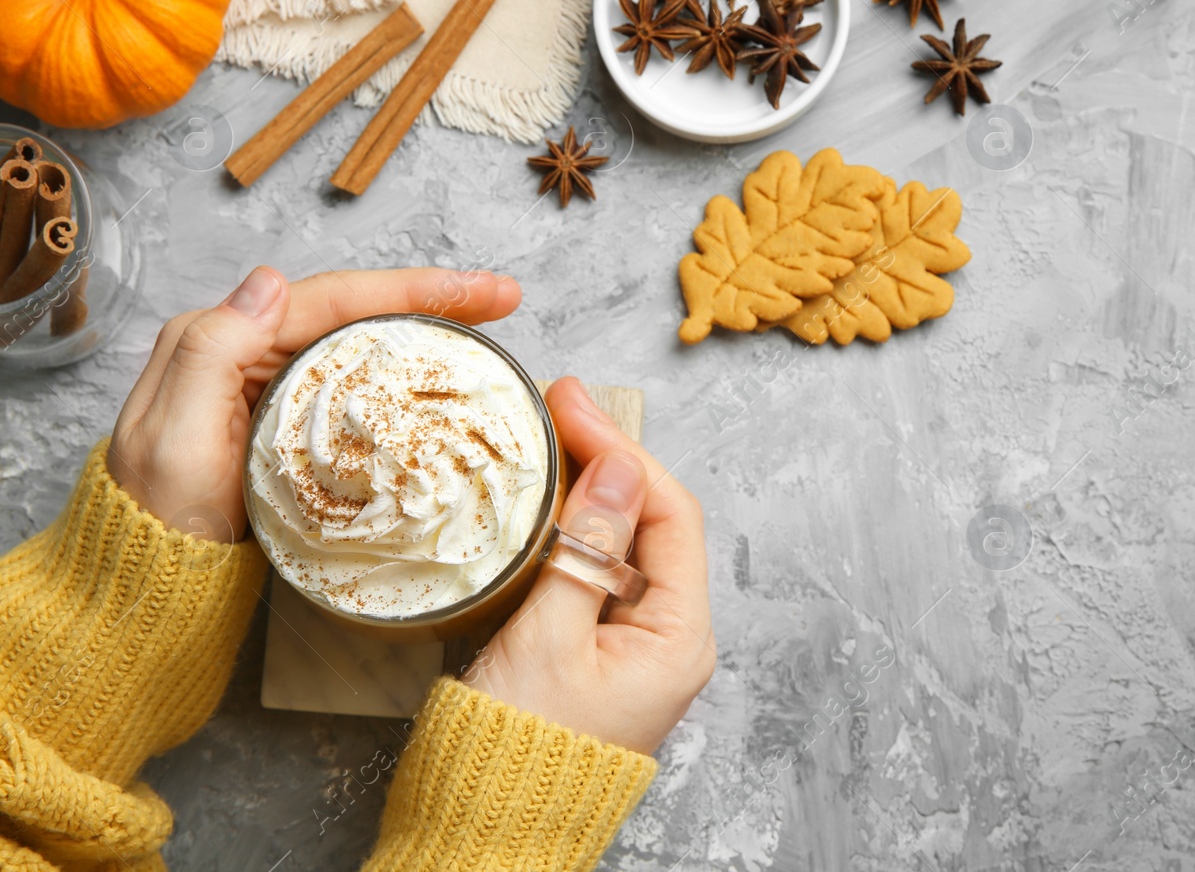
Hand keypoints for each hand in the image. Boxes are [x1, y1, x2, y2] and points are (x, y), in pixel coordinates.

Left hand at [108, 266, 521, 541]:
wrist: (148, 589)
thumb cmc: (157, 522)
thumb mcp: (173, 437)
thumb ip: (211, 352)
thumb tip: (271, 280)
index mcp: (222, 340)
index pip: (333, 299)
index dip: (414, 288)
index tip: (483, 291)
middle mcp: (249, 353)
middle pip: (357, 311)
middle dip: (433, 298)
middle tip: (503, 298)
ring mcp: (272, 389)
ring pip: (361, 345)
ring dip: (425, 332)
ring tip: (487, 330)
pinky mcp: (291, 427)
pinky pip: (356, 387)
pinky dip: (402, 377)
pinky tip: (438, 383)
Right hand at [465, 377, 715, 754]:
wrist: (479, 837)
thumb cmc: (513, 754)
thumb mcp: (547, 642)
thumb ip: (585, 552)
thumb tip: (618, 468)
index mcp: (678, 639)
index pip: (670, 514)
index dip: (623, 450)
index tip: (572, 404)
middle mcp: (668, 639)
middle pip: (651, 521)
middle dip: (607, 458)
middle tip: (555, 403)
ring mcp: (631, 646)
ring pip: (620, 542)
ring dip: (586, 487)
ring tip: (547, 434)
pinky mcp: (593, 652)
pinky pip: (593, 571)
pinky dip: (569, 528)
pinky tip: (540, 498)